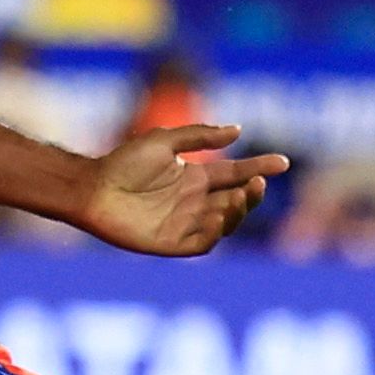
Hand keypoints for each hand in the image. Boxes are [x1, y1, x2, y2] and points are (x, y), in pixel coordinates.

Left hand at [73, 122, 288, 255]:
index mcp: (195, 177)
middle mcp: (194, 201)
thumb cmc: (122, 163)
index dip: (259, 167)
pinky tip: (219, 217)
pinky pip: (203, 243)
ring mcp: (184, 223)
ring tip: (237, 197)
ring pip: (225, 223)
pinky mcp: (171, 243)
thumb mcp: (164, 141)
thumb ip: (200, 136)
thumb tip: (238, 130)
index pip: (236, 173)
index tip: (282, 162)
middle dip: (251, 192)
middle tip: (256, 182)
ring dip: (237, 212)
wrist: (91, 188)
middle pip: (236, 200)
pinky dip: (216, 233)